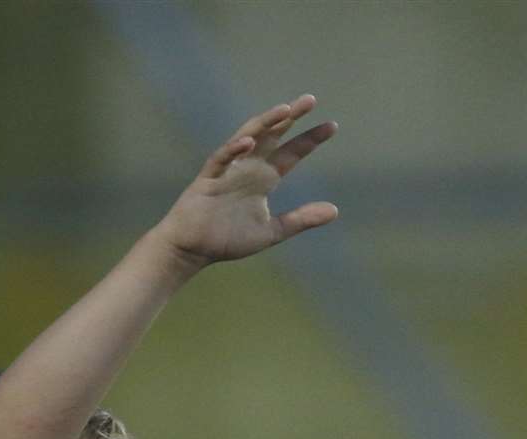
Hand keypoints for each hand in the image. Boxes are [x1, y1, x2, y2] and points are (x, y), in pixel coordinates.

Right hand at [150, 95, 339, 269]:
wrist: (192, 250)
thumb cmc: (227, 239)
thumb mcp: (271, 231)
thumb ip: (300, 219)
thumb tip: (334, 211)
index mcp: (264, 178)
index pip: (291, 153)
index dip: (310, 139)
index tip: (332, 125)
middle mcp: (248, 168)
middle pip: (272, 136)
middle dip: (289, 118)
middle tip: (309, 100)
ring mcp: (228, 170)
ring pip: (247, 138)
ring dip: (264, 123)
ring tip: (284, 110)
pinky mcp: (207, 179)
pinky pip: (221, 160)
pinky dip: (234, 150)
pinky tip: (248, 142)